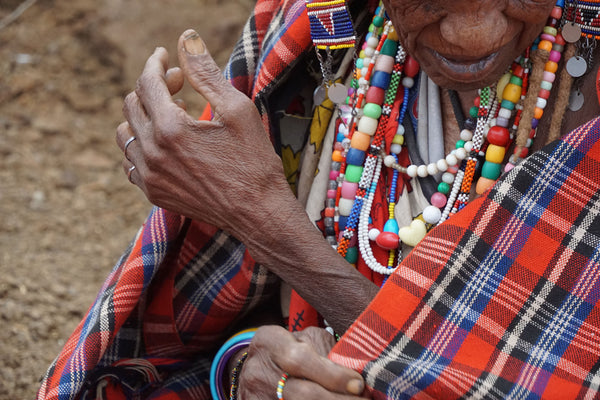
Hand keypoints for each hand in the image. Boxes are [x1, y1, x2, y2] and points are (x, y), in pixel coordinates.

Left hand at [116, 30, 293, 241]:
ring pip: (127, 133)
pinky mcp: (154, 193)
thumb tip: (186, 40)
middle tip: (178, 85)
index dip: (155, 63)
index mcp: (171, 129)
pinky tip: (165, 143)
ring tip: (172, 114)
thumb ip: (206, 73)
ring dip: (143, 116)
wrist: (258, 213)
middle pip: (132, 104)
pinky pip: (131, 161)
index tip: (165, 56)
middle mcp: (152, 153)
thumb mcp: (237, 110)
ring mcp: (150, 177)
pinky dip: (142, 144)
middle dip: (153, 87)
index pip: (146, 83)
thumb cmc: (254, 161)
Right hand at [238, 325, 367, 398]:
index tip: (358, 384)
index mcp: (270, 342)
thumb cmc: (292, 348)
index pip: (301, 361)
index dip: (332, 376)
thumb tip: (357, 376)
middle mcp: (258, 370)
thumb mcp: (306, 339)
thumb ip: (327, 351)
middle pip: (303, 394)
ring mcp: (256, 396)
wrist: (258, 367)